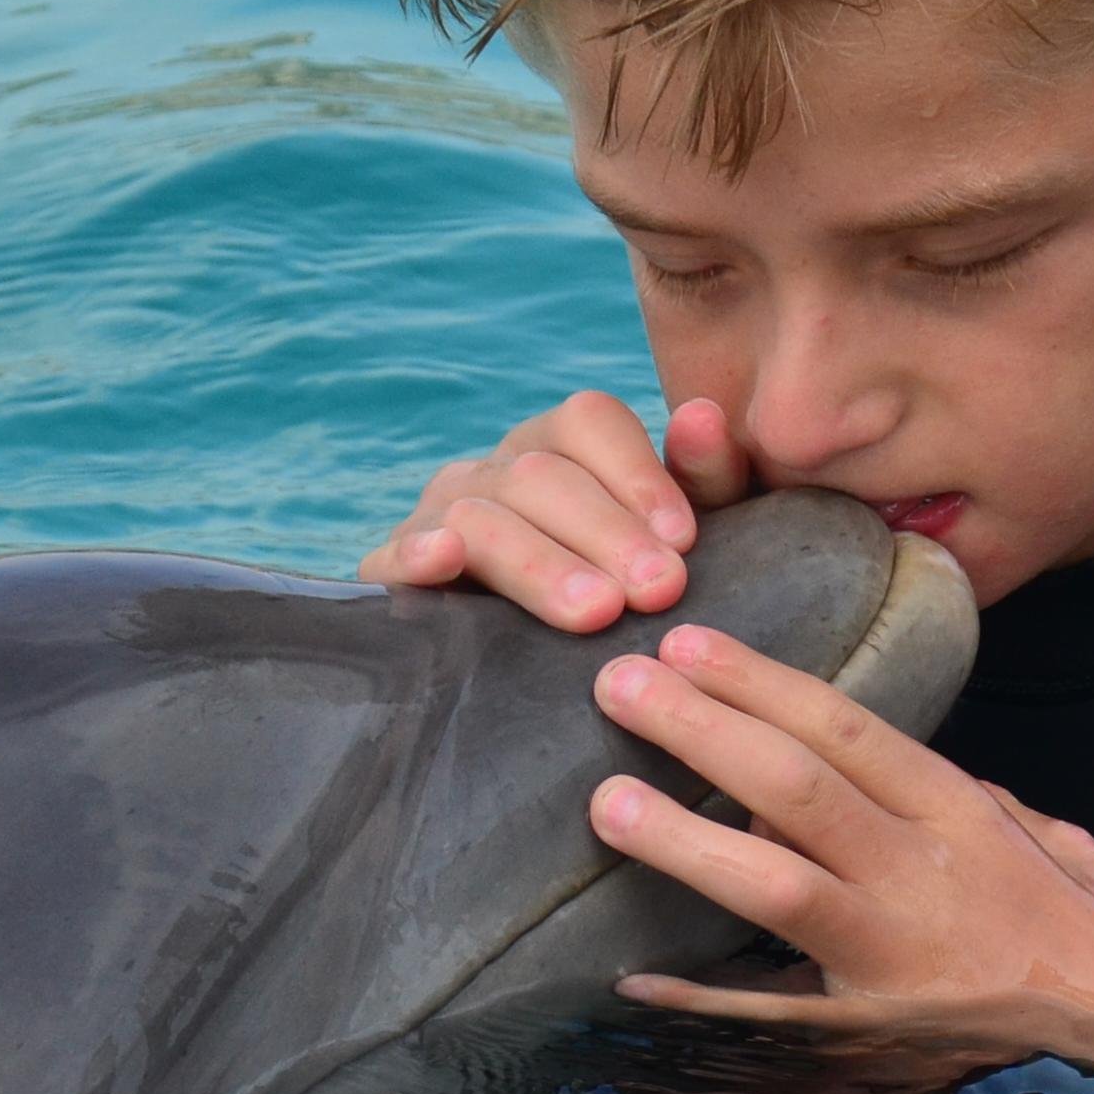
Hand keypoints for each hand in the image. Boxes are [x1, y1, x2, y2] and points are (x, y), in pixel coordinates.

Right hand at [356, 391, 752, 631]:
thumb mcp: (673, 543)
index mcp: (559, 449)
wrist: (530, 680)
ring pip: (481, 516)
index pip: (589, 422)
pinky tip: (445, 561)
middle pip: (541, 475)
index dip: (638, 475)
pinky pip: (395, 554)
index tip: (685, 541)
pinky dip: (419, 553)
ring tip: (597, 611)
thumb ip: (702, 480)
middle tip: (659, 591)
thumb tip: (702, 414)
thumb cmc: (624, 597)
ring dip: (541, 562)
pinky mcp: (390, 572)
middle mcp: (495, 472)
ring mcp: (437, 516)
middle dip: (606, 533)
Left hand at [586, 620, 1093, 1079]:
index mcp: (966, 816)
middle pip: (796, 787)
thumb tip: (859, 762)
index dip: (759, 681)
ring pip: (776, 885)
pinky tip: (630, 974)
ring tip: (606, 798)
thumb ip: (952, 799)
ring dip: (683, 839)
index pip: (847, 727)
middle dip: (699, 729)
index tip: (688, 643)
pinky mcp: (878, 1045)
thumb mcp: (1043, 840)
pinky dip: (701, 994)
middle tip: (616, 683)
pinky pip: (774, 1015)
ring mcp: (899, 964)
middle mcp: (929, 877)